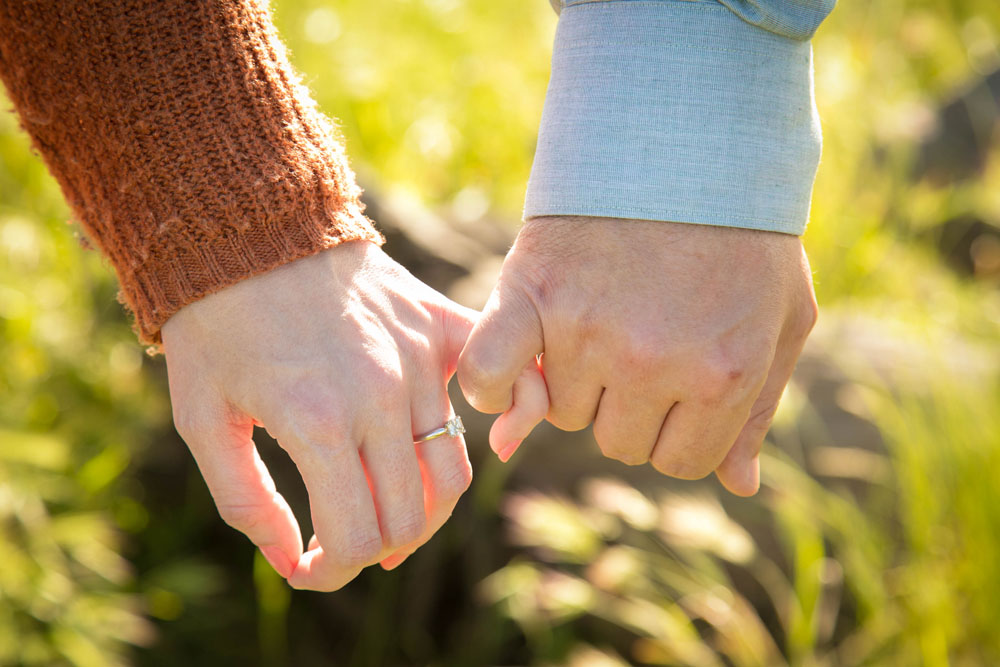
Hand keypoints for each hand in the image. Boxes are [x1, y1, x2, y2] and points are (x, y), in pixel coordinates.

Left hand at [161, 241, 475, 589]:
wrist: (247, 227)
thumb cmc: (215, 324)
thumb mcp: (202, 419)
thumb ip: (244, 502)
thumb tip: (290, 562)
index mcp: (317, 423)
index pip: (358, 537)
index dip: (330, 572)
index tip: (306, 565)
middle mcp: (380, 397)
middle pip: (411, 517)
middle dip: (374, 549)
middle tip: (339, 541)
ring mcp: (418, 361)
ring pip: (452, 472)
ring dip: (422, 510)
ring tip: (385, 508)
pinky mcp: (438, 328)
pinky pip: (508, 381)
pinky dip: (514, 418)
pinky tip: (496, 441)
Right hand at [458, 216, 817, 495]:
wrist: (685, 142)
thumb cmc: (743, 235)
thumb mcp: (782, 319)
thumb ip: (760, 408)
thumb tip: (740, 486)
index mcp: (723, 374)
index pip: (681, 462)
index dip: (680, 430)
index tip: (679, 389)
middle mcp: (653, 363)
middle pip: (618, 442)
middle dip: (633, 408)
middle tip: (642, 345)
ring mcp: (587, 332)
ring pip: (563, 412)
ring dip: (578, 384)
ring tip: (601, 324)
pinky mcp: (532, 296)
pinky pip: (489, 376)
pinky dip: (494, 387)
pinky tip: (516, 374)